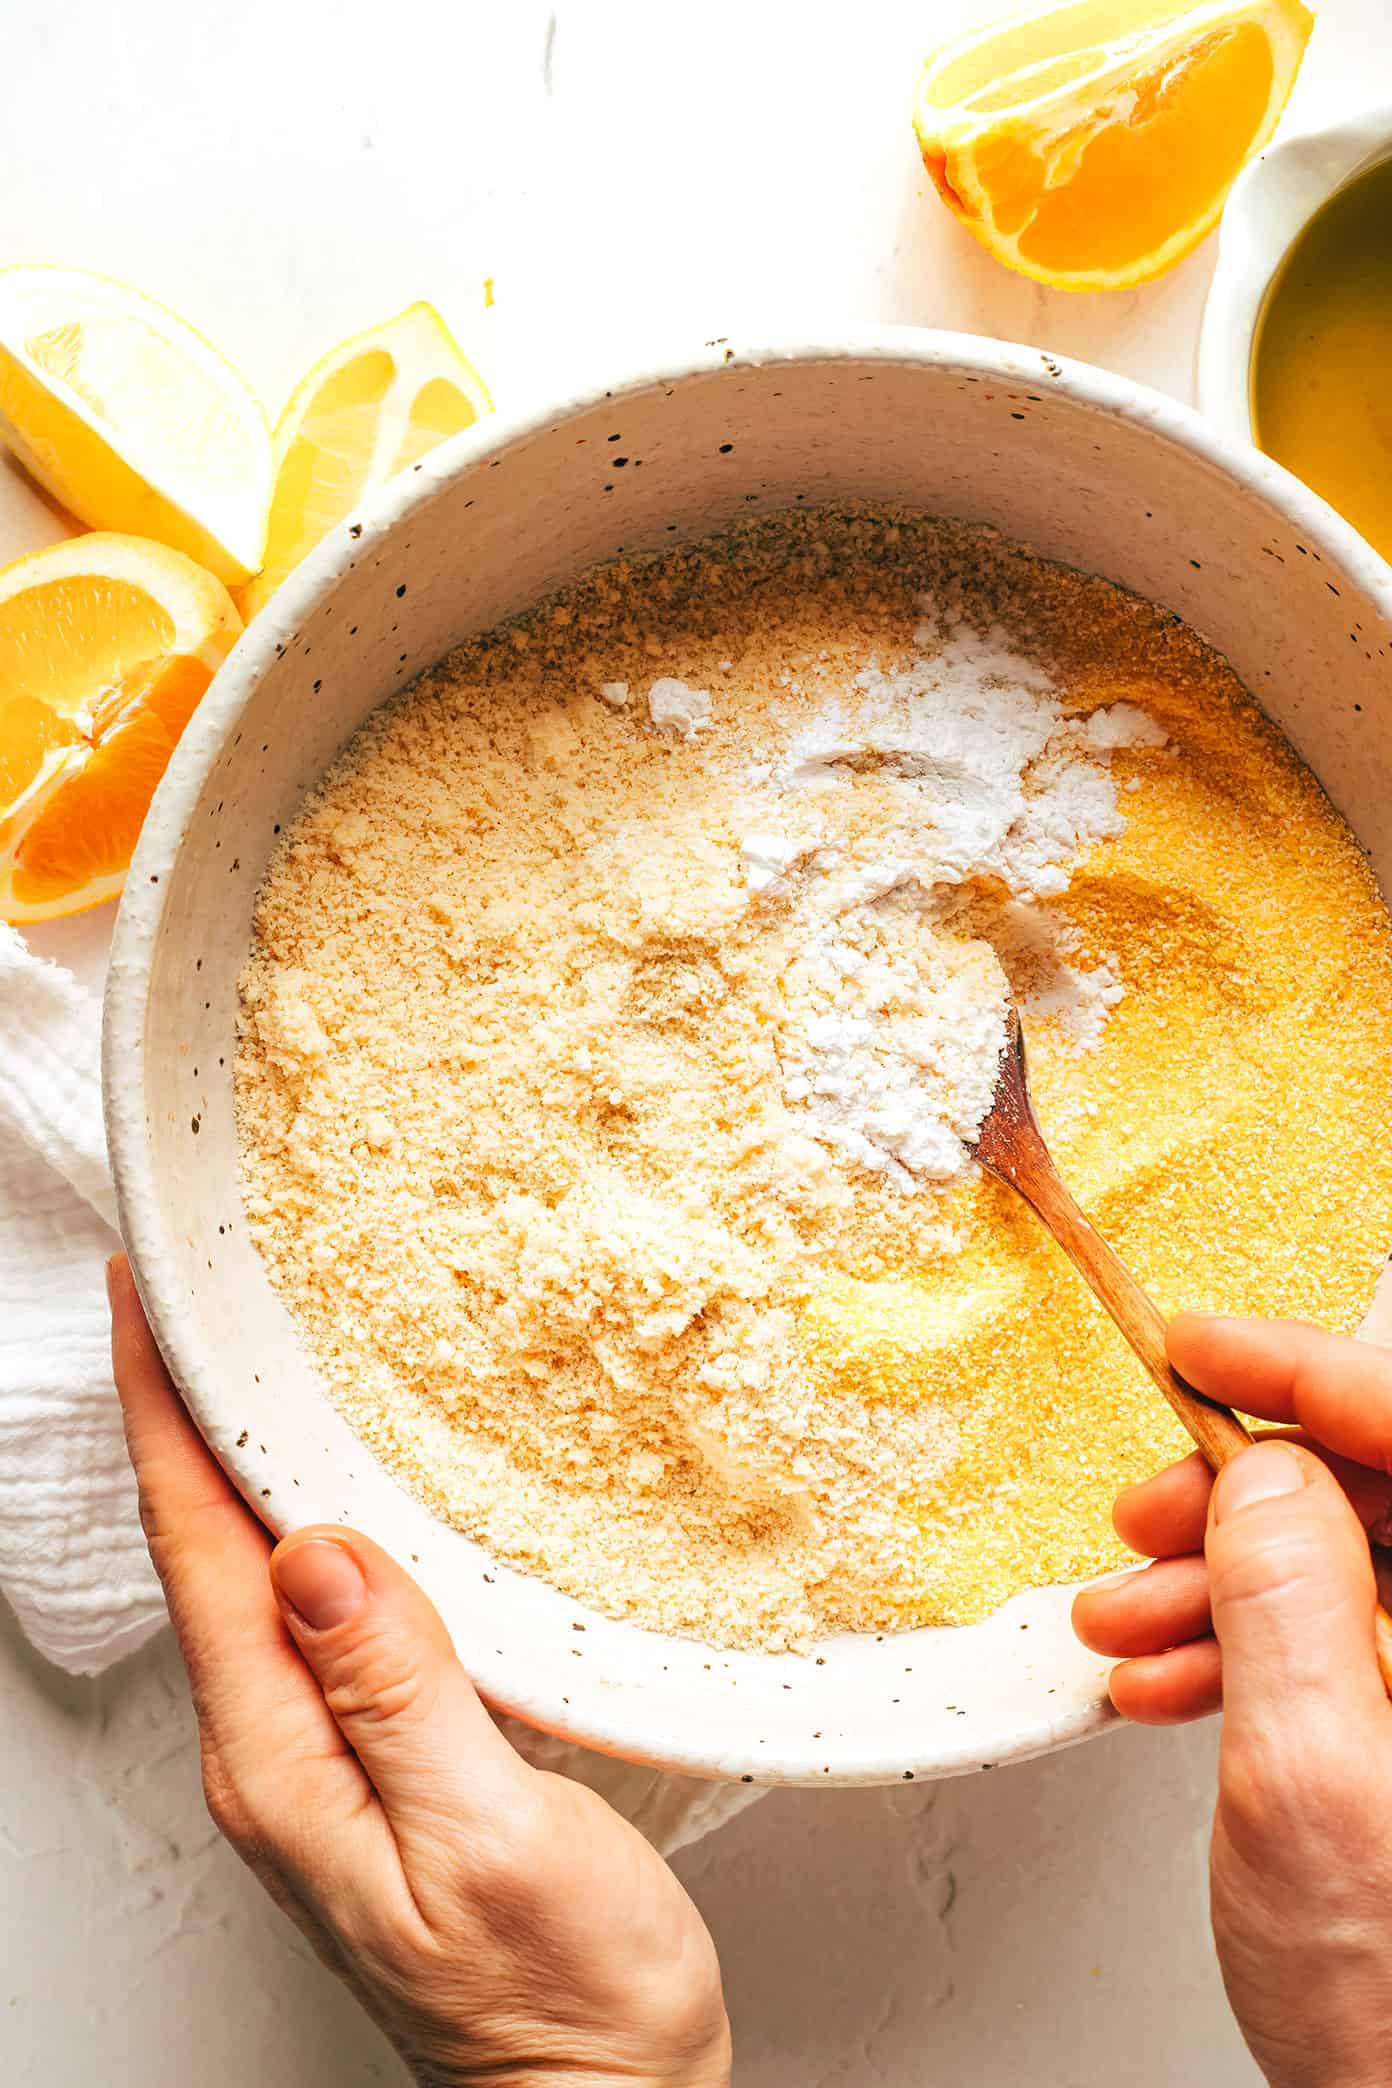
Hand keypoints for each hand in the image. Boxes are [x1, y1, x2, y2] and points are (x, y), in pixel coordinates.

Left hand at [107, 1255, 729, 2087]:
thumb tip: (313, 1552)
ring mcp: (324, 1764)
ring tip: (247, 1364)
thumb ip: (397, 1694)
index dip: (167, 1418)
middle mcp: (283, 1760)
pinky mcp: (376, 1764)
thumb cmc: (560, 2008)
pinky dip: (317, 1524)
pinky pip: (323, 1617)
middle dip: (188, 1416)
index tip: (144, 1308)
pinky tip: (345, 1496)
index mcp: (286, 1766)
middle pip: (208, 1554)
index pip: (200, 1557)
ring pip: (261, 1577)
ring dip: (247, 1462)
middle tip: (186, 1300)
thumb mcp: (488, 1839)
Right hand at [1073, 1313, 1391, 2087]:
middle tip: (1145, 1515)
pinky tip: (1175, 1680)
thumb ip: (1287, 1600)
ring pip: (1359, 1571)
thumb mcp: (1312, 1787)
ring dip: (1227, 1584)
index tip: (1201, 1345)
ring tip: (1129, 1624)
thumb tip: (1263, 1478)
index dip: (1304, 1369)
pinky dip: (1255, 1651)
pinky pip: (1354, 1647)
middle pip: (1384, 1497)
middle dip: (1243, 1498)